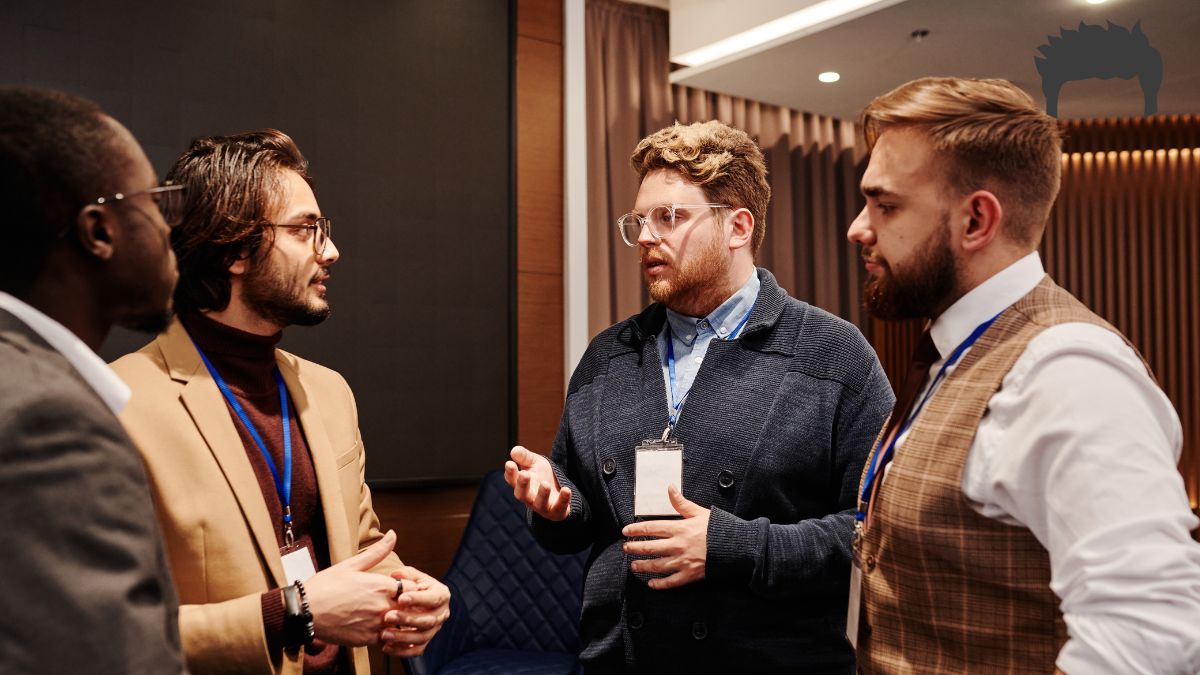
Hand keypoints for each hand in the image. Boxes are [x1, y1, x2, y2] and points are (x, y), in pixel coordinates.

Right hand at [303, 530, 401, 645]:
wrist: (305, 611)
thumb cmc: (326, 585)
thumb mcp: (352, 564)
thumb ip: (377, 552)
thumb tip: (393, 534)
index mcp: (381, 586)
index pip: (413, 588)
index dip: (410, 587)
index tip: (401, 587)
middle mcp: (382, 606)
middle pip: (410, 608)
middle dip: (407, 605)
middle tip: (398, 602)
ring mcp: (375, 625)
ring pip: (400, 625)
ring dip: (398, 620)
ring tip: (387, 615)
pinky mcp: (366, 640)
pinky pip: (386, 639)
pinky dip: (385, 634)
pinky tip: (375, 626)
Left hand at [379, 566, 451, 656]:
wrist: (413, 600)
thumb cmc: (411, 585)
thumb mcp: (411, 576)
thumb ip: (405, 574)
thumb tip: (398, 575)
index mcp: (441, 595)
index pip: (433, 598)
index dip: (418, 599)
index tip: (401, 599)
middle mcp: (441, 614)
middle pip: (428, 620)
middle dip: (407, 619)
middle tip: (388, 617)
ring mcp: (434, 630)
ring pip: (422, 638)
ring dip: (402, 637)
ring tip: (384, 634)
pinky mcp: (425, 642)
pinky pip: (416, 651)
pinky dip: (401, 651)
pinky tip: (386, 647)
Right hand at [503, 446, 571, 520]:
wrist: (558, 489)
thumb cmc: (542, 475)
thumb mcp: (534, 462)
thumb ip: (524, 457)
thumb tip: (514, 450)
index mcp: (521, 484)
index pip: (512, 479)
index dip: (510, 472)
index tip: (510, 463)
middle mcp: (529, 497)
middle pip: (522, 494)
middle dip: (522, 485)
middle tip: (524, 474)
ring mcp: (542, 506)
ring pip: (539, 503)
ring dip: (542, 494)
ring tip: (545, 484)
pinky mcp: (556, 510)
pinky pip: (559, 507)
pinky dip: (563, 499)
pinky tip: (566, 490)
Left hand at [621, 485, 709, 589]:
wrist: (736, 547)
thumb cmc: (719, 528)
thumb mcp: (699, 512)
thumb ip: (682, 502)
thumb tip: (670, 488)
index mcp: (679, 529)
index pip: (651, 528)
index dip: (636, 529)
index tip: (626, 531)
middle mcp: (677, 545)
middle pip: (649, 547)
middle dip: (634, 548)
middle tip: (625, 548)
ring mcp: (682, 561)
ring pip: (657, 565)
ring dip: (643, 565)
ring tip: (634, 565)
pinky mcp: (690, 575)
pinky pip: (671, 581)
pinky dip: (660, 584)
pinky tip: (651, 583)